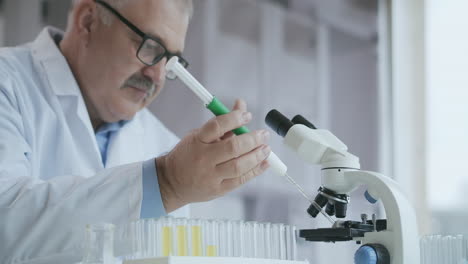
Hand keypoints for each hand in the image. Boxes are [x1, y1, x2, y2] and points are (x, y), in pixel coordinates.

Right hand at [156, 99, 270, 211]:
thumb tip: (241, 105)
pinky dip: (256, 171)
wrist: (171, 183)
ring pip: (238, 166)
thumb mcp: (199, 135)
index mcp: (197, 141)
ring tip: (266, 149)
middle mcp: (204, 159)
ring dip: (256, 156)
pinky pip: (240, 180)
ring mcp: (211, 176)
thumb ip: (222, 123)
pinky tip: (265, 163)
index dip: (235, 118)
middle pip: (232, 148)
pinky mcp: (218, 189)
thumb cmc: (188, 155)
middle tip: (263, 135)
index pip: (217, 126)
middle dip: (252, 140)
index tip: (247, 115)